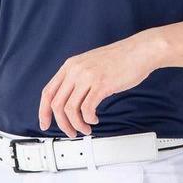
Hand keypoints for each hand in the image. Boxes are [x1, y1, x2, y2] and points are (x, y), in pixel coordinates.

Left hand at [38, 29, 165, 137]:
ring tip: (86, 128)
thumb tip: (69, 99)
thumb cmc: (120, 58)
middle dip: (62, 124)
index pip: (48, 92)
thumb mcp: (90, 63)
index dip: (43, 111)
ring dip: (76, 124)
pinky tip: (95, 119)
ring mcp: (88, 76)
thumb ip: (77, 77)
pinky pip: (87, 110)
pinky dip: (89, 120)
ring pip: (70, 109)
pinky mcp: (101, 84)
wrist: (139, 50)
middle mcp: (76, 70)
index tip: (45, 123)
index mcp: (70, 65)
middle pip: (56, 104)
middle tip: (71, 132)